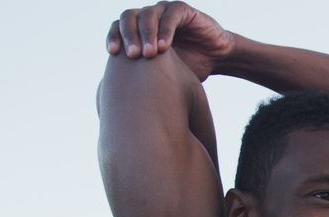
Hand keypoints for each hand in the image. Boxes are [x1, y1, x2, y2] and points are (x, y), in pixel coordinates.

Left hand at [106, 1, 233, 79]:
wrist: (216, 58)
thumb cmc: (188, 67)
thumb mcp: (160, 72)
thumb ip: (141, 73)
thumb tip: (118, 93)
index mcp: (139, 28)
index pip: (118, 27)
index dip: (114, 37)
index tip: (112, 53)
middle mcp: (150, 17)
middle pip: (128, 17)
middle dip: (128, 36)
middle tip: (132, 55)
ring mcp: (165, 11)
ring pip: (148, 15)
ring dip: (146, 34)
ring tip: (149, 54)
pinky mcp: (183, 10)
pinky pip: (170, 16)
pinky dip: (165, 31)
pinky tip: (164, 47)